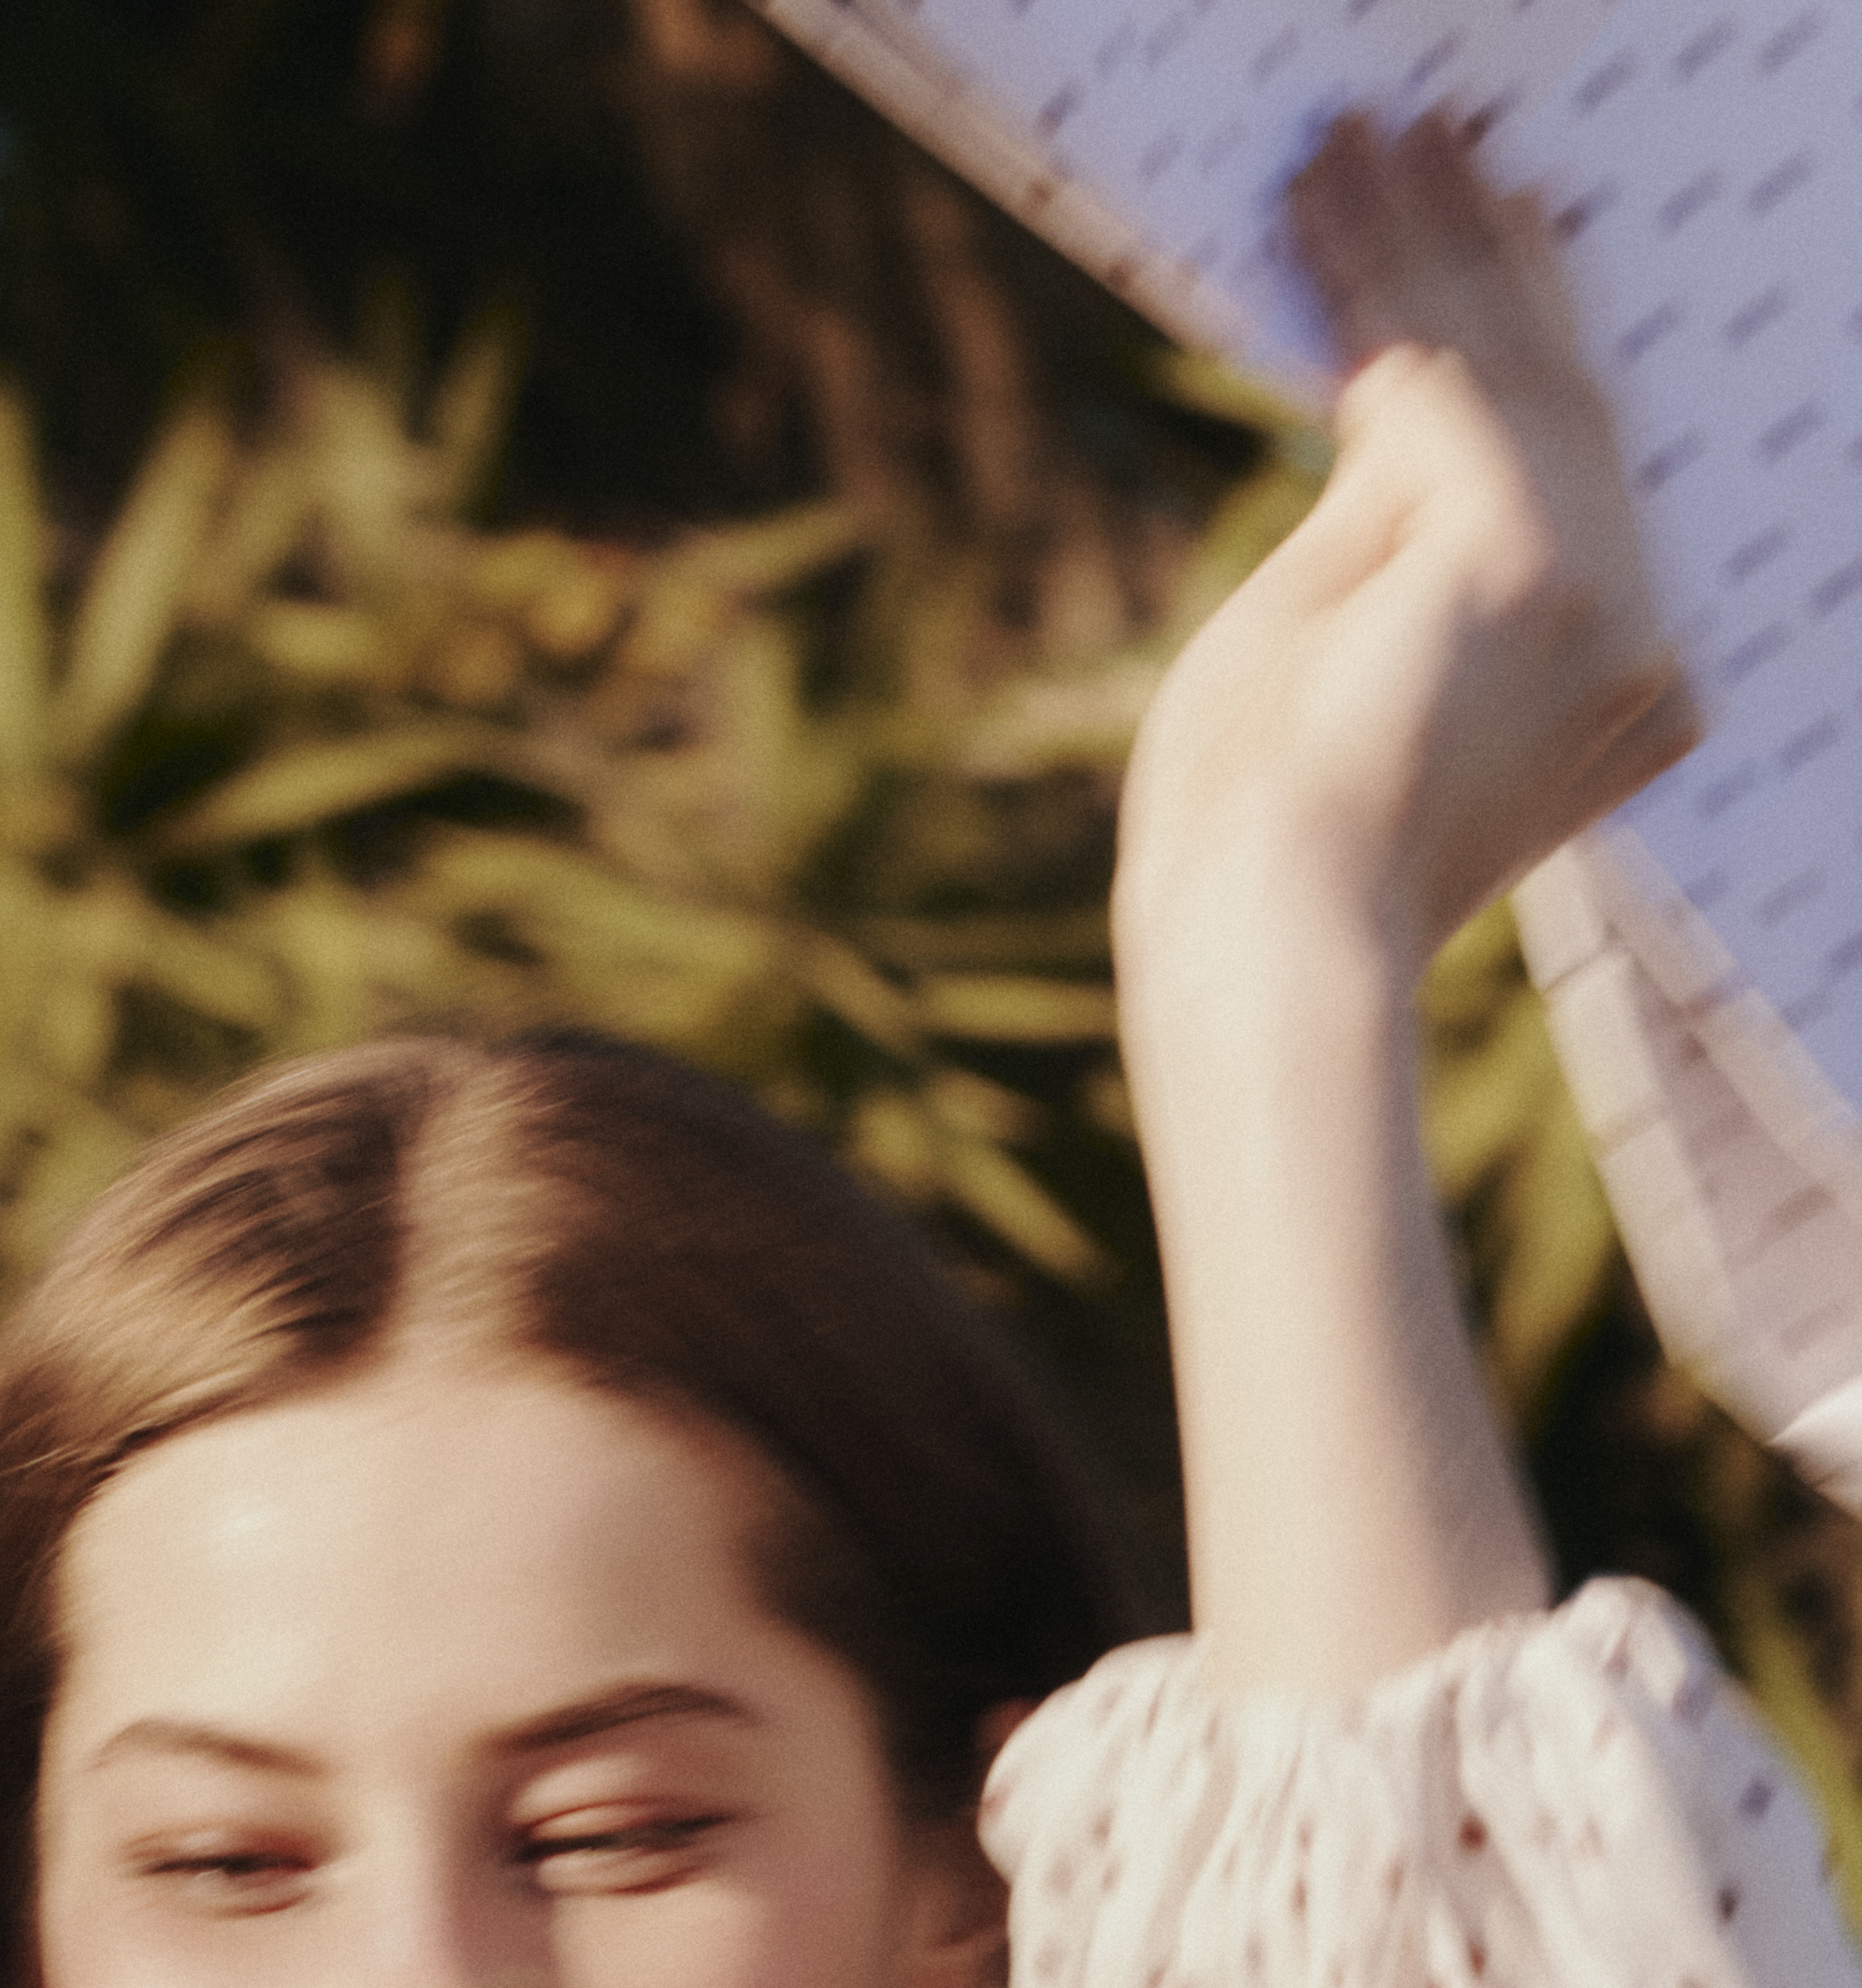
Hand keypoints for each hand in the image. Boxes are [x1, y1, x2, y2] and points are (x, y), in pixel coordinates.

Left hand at [1122, 116, 1695, 994]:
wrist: (1263, 949)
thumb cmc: (1260, 848)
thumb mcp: (1335, 656)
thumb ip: (1383, 530)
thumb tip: (1385, 382)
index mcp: (1613, 686)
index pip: (1569, 460)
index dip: (1525, 324)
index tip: (1484, 223)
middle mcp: (1635, 638)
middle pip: (1554, 387)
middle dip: (1477, 247)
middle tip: (1426, 131)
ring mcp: (1594, 597)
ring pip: (1497, 358)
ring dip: (1417, 229)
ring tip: (1358, 132)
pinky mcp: (1517, 555)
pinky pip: (1431, 365)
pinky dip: (1367, 270)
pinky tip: (1318, 196)